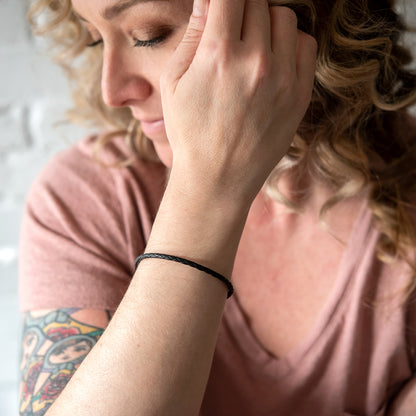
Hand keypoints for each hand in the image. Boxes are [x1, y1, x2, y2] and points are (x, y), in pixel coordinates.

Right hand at [161, 0, 316, 204]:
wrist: (218, 178)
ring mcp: (283, 79)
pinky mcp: (300, 95)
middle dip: (241, 8)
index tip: (220, 8)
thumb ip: (192, 34)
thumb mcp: (173, 83)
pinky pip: (305, 44)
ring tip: (252, 44)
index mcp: (218, 55)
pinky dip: (290, 42)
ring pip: (284, 17)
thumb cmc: (190, 132)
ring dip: (267, 22)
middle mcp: (255, 62)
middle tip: (231, 31)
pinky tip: (273, 59)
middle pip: (257, 1)